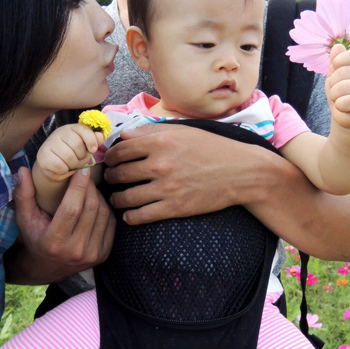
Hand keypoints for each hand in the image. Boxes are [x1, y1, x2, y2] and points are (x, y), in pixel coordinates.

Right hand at [7, 167, 114, 283]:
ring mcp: (93, 254)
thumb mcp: (24, 219)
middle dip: (90, 187)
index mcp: (54, 242)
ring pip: (103, 213)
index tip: (82, 169)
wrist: (48, 269)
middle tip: (85, 174)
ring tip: (88, 188)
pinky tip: (95, 202)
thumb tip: (23, 170)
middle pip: (91, 208)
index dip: (79, 187)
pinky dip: (104, 208)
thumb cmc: (35, 238)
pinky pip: (110, 223)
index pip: (71, 209)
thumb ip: (23, 195)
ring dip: (98, 196)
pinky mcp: (104, 253)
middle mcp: (76, 251)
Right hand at [36, 124, 100, 181]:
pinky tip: (62, 168)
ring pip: (69, 156)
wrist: (55, 167)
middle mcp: (59, 133)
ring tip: (70, 164)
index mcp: (71, 129)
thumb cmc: (73, 155)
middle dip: (81, 156)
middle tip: (77, 159)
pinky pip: (59, 166)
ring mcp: (49, 143)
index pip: (83, 129)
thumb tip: (100, 135)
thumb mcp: (85, 148)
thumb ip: (93, 141)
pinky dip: (64, 170)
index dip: (91, 140)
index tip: (93, 149)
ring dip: (73, 164)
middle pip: (77, 144)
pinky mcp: (43, 156)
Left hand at [103, 123, 243, 223]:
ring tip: (117, 199)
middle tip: (109, 180)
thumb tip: (124, 136)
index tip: (108, 162)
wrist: (240, 172)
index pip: (120, 151)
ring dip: (117, 199)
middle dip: (110, 178)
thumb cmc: (211, 148)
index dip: (109, 157)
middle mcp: (160, 164)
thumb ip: (151, 131)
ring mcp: (166, 188)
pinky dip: (130, 217)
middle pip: (119, 174)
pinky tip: (129, 215)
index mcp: (160, 142)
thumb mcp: (182, 131)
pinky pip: (141, 216)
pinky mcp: (175, 208)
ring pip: (126, 197)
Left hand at [325, 44, 349, 128]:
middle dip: (332, 84)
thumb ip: (336, 61)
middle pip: (341, 72)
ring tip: (340, 100)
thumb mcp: (334, 75)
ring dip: (334, 96)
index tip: (335, 70)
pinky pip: (345, 101)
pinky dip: (339, 106)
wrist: (347, 116)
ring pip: (341, 88)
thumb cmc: (340, 93)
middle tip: (336, 92)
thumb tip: (337, 46)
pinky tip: (345, 108)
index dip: (338, 61)